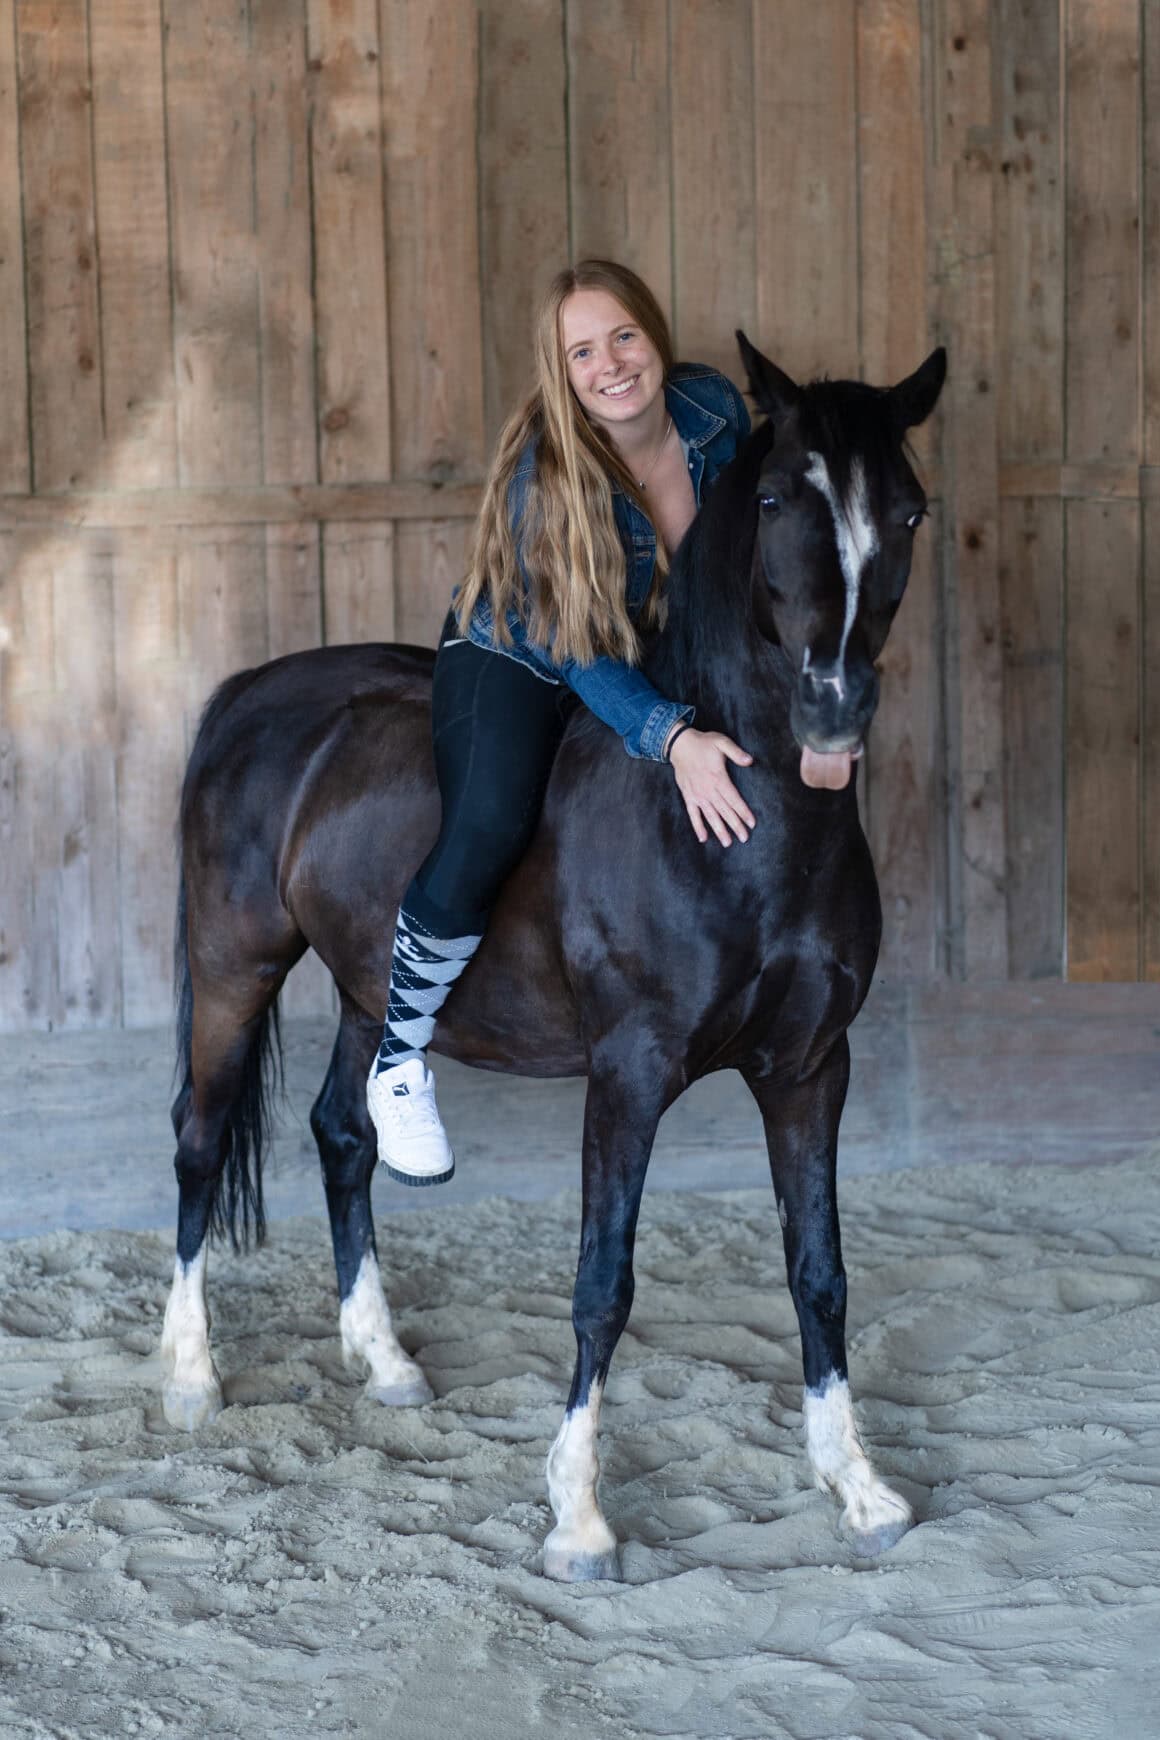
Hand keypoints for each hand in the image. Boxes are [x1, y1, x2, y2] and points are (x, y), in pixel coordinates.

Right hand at [667, 727, 755, 845]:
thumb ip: (736, 752)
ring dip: (719, 830)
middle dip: (735, 825)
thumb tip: (750, 761)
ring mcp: (697, 795)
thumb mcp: (721, 742)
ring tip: (727, 842)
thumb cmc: (703, 743)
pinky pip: (693, 814)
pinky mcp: (688, 796)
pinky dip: (698, 826)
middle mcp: (708, 790)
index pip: (734, 799)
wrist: (679, 745)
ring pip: (710, 816)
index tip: (751, 823)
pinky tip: (703, 838)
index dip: (743, 812)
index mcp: (718, 778)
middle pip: (724, 811)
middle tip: (744, 838)